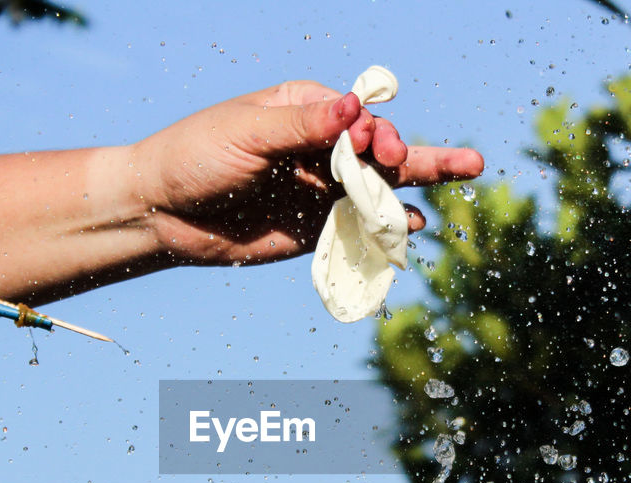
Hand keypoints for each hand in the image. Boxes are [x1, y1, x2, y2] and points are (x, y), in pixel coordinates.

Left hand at [130, 80, 483, 266]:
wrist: (162, 213)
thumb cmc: (195, 157)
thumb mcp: (245, 134)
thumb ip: (301, 127)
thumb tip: (354, 107)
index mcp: (306, 110)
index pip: (356, 119)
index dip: (372, 134)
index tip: (364, 147)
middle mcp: (321, 147)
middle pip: (382, 149)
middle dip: (415, 154)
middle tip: (462, 163)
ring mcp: (322, 188)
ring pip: (380, 187)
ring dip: (418, 185)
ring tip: (468, 172)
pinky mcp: (316, 227)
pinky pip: (360, 225)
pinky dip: (387, 227)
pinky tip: (412, 227)